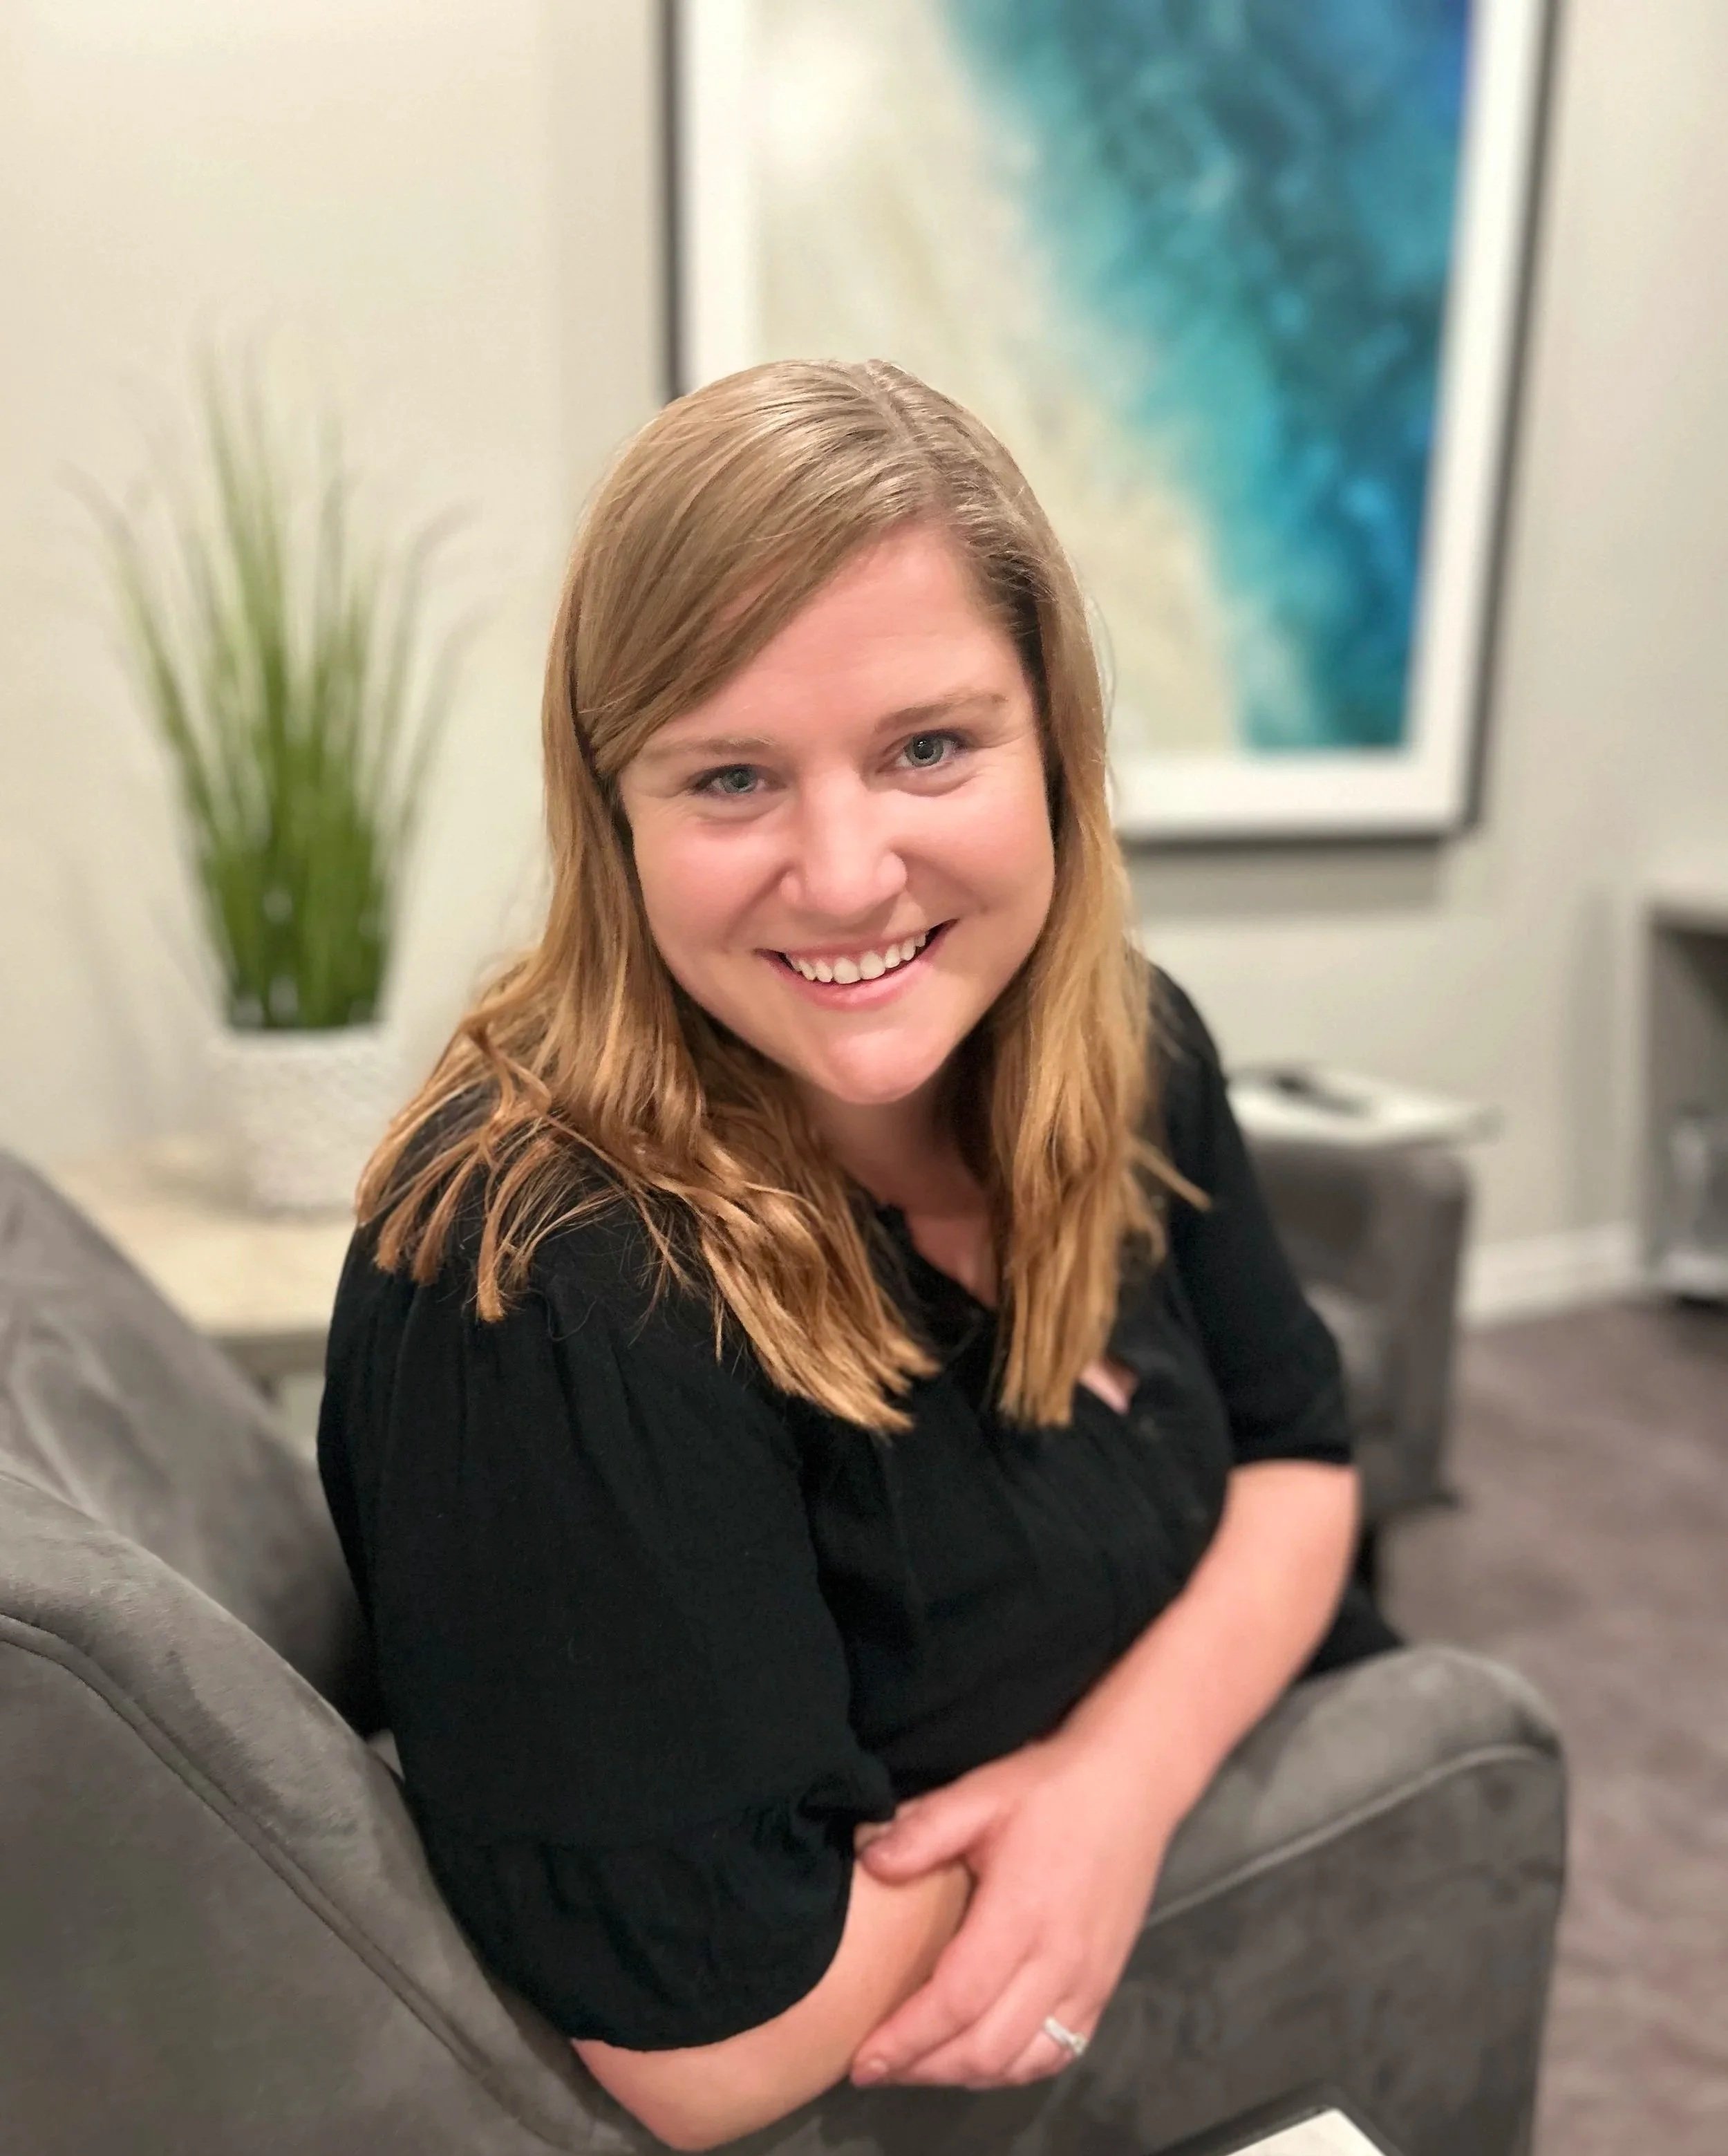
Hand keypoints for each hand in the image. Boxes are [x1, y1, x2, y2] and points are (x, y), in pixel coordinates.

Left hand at [846, 1729, 1178, 2090]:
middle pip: (986, 2047)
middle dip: (924, 2068)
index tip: (864, 2060)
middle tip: (876, 2068)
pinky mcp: (1104, 1986)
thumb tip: (868, 1862)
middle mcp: (1058, 1962)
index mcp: (1021, 1915)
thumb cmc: (1050, 1788)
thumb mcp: (981, 1794)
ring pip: (1023, 2061)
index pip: (956, 2000)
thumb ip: (923, 1830)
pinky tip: (982, 2058)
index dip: (907, 2038)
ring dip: (965, 2074)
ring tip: (919, 2065)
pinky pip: (1059, 2052)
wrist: (1130, 1784)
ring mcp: (1088, 1981)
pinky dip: (1014, 2069)